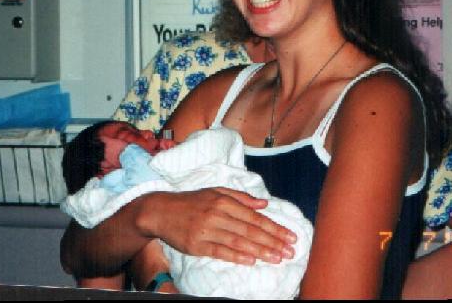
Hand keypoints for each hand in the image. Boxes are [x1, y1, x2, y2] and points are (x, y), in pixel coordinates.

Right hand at [142, 187, 295, 265]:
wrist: (160, 211)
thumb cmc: (191, 201)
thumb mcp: (215, 191)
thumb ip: (241, 197)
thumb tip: (264, 204)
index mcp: (223, 200)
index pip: (254, 217)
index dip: (274, 227)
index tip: (290, 236)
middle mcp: (216, 214)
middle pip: (250, 231)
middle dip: (273, 241)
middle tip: (290, 251)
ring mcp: (206, 230)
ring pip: (238, 242)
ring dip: (260, 251)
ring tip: (277, 258)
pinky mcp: (196, 245)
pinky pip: (220, 251)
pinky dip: (236, 256)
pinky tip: (251, 261)